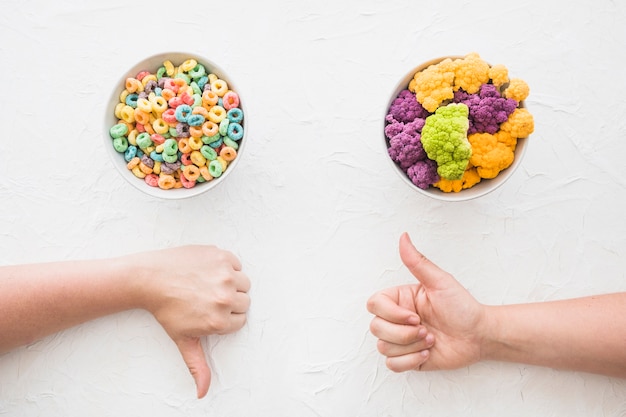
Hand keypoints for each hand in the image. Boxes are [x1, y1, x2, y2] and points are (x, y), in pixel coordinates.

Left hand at [129, 245, 250, 397]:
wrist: (149, 278)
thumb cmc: (165, 307)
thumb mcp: (183, 339)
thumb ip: (197, 365)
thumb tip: (202, 392)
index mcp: (218, 321)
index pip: (239, 320)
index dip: (226, 315)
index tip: (210, 310)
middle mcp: (224, 299)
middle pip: (244, 301)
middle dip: (229, 300)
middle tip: (207, 297)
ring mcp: (224, 276)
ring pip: (243, 282)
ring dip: (232, 283)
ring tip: (208, 284)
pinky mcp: (221, 257)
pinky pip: (236, 264)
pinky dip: (227, 265)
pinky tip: (208, 271)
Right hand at [367, 233, 485, 372]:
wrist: (479, 335)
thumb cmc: (463, 307)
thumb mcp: (440, 282)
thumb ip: (417, 261)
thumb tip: (404, 237)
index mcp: (400, 299)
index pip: (374, 304)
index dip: (391, 314)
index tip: (415, 316)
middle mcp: (397, 318)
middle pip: (376, 328)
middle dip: (403, 333)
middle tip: (426, 329)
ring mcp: (401, 339)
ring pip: (383, 347)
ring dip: (411, 347)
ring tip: (431, 340)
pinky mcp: (407, 358)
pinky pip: (392, 365)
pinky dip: (411, 361)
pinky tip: (427, 353)